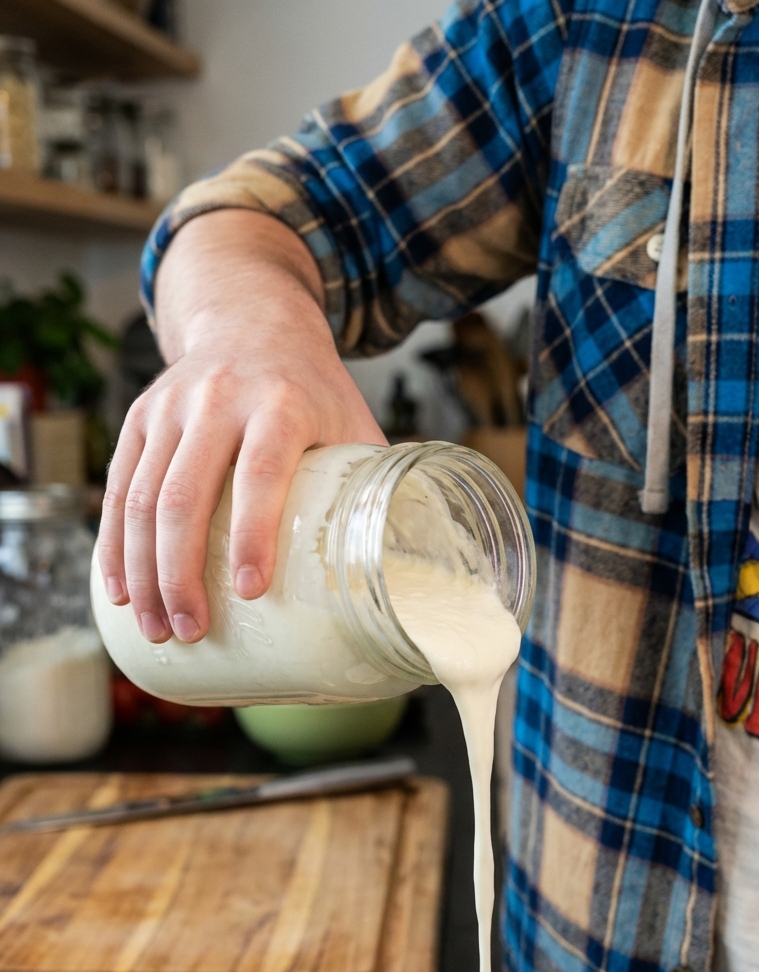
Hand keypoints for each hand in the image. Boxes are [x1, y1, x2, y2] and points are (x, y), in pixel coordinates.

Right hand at [97, 211, 385, 644]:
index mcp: (281, 403)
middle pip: (184, 495)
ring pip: (140, 498)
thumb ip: (377, 485)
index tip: (251, 593)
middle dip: (180, 574)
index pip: (261, 473)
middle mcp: (217, 400)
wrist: (253, 320)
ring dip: (142, 573)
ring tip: (155, 629)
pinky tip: (116, 591)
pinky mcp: (139, 419)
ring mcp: (170, 408)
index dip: (255, 535)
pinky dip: (114, 545)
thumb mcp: (352, 421)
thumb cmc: (315, 392)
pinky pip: (116, 488)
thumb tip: (412, 570)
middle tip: (192, 631)